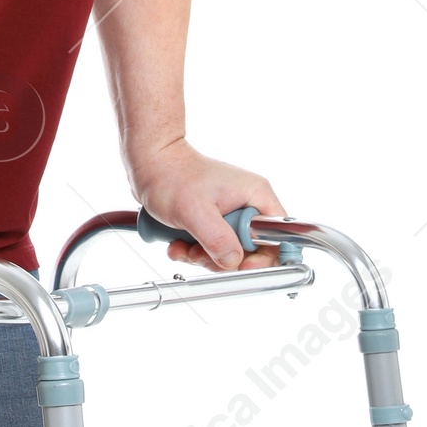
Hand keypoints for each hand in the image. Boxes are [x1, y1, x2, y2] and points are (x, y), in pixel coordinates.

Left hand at [131, 139, 285, 271]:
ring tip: (183, 246)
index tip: (238, 264)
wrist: (147, 162)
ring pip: (228, 252)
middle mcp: (246, 204)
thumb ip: (218, 239)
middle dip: (222, 259)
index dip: (262, 257)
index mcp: (255, 195)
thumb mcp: (195, 211)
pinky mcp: (212, 220)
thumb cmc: (170, 175)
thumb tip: (233, 262)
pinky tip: (176, 244)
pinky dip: (193, 251)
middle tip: (199, 253)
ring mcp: (229, 213)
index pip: (278, 236)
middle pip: (250, 250)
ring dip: (202, 256)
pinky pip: (210, 247)